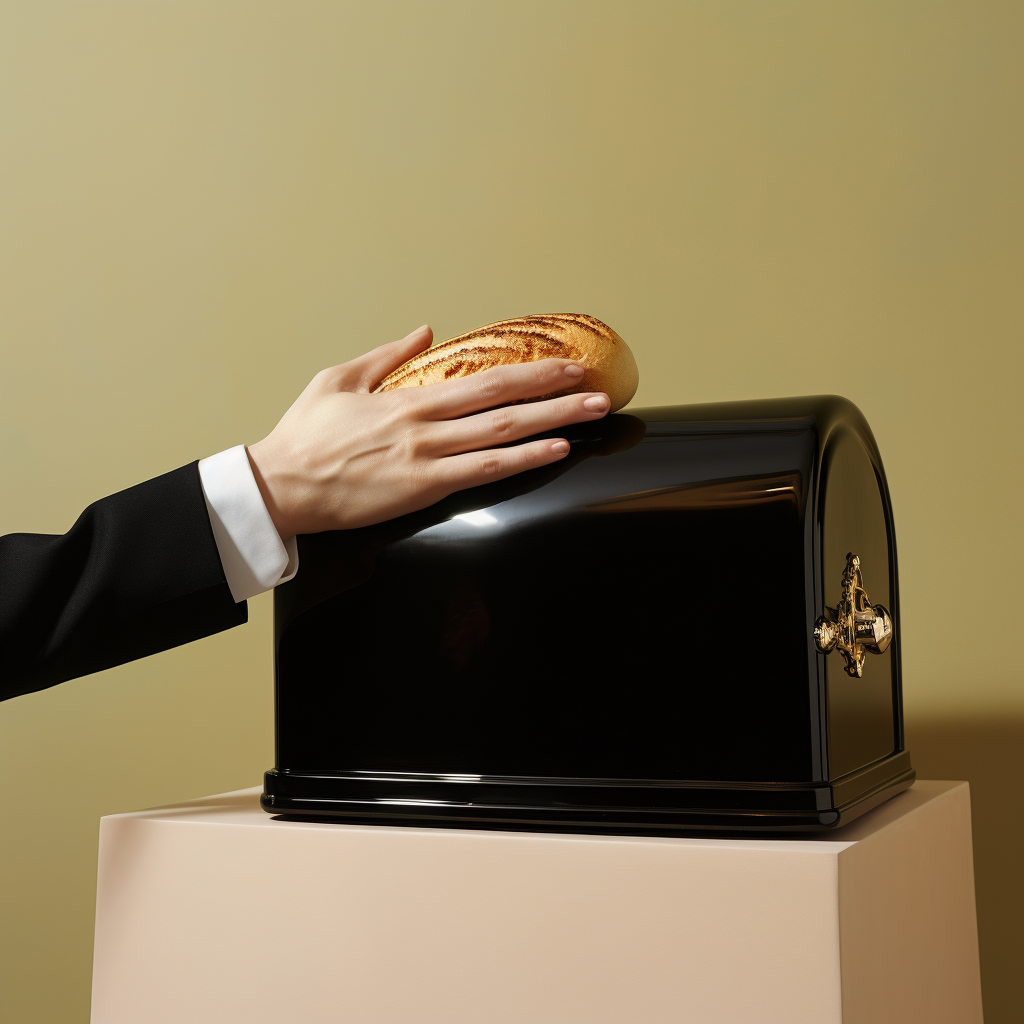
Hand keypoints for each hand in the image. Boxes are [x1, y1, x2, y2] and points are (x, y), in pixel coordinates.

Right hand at [246, 325, 610, 537]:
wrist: (281, 487)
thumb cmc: (305, 437)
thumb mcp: (338, 379)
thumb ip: (386, 354)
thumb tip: (424, 331)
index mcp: (408, 397)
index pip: (484, 379)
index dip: (531, 371)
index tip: (566, 364)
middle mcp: (427, 424)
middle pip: (505, 402)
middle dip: (556, 393)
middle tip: (596, 387)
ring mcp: (428, 457)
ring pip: (504, 435)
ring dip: (553, 424)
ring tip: (591, 416)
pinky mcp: (423, 489)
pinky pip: (484, 472)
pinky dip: (523, 460)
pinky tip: (555, 452)